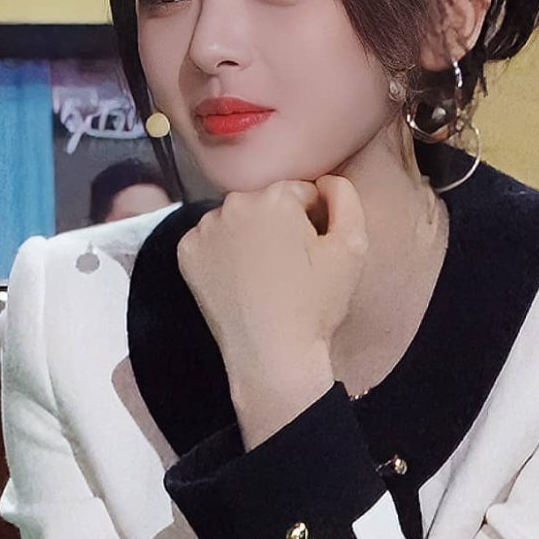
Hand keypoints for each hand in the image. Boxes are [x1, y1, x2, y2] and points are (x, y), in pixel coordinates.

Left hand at [178, 177, 367, 445]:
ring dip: (249, 237)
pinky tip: (238, 280)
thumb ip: (346, 198)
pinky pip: (210, 241)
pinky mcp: (186, 253)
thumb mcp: (353, 247)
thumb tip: (325, 181)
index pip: (300, 193)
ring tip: (262, 276)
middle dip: (278, 226)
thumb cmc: (316, 305)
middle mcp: (233, 203)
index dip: (312, 223)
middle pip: (265, 203)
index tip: (312, 254)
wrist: (272, 356)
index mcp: (274, 197)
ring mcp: (204, 229)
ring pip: (235, 220)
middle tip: (288, 268)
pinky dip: (222, 254)